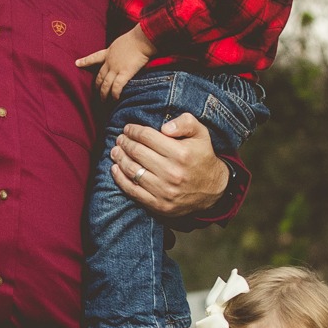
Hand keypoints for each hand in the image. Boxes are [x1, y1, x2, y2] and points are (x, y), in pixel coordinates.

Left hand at [77, 24, 155, 100]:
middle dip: (97, 86)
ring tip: (103, 101)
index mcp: (108, 52)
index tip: (77, 63)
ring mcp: (116, 69)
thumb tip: (120, 54)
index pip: (94, 58)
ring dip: (104, 94)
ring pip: (106, 84)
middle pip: (99, 76)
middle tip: (95, 93)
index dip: (85, 61)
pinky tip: (115, 99)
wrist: (141, 39)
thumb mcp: (121, 42)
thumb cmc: (135, 38)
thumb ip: (118, 50)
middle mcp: (109, 62)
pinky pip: (117, 87)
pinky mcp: (125, 74)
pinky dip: (114, 94)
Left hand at [112, 113, 229, 218]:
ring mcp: (164, 191)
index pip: (148, 137)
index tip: (128, 128)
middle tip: (120, 138)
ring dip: (120, 158)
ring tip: (115, 151)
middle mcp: (172, 172)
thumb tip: (164, 127)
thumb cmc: (202, 157)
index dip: (134, 131)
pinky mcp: (159, 205)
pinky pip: (133, 191)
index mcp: (182, 153)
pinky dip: (120, 179)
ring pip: (132, 171)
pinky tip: (115, 169)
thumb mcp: (201, 134)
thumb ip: (185, 122)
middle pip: (137, 152)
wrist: (213, 191)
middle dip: (125, 143)